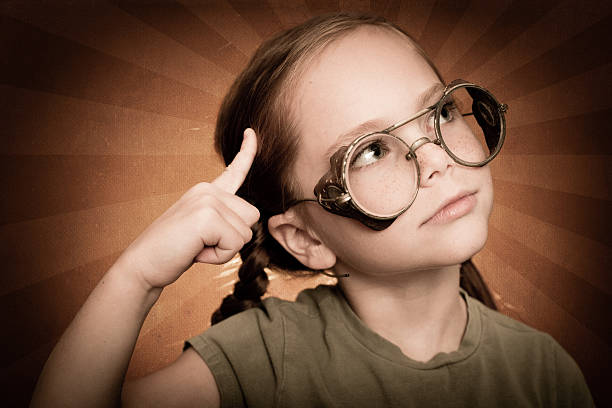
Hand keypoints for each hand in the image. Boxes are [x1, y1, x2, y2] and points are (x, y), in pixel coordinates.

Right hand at [115, 128, 259, 289]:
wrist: (142, 265)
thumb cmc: (172, 252)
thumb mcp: (201, 231)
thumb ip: (222, 221)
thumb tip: (249, 219)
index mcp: (206, 191)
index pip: (234, 170)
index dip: (247, 152)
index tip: (251, 131)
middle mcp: (207, 190)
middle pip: (252, 216)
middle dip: (233, 239)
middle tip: (201, 244)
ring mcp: (207, 200)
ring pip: (245, 233)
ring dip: (224, 250)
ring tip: (196, 247)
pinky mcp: (206, 216)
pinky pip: (234, 244)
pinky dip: (219, 256)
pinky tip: (196, 252)